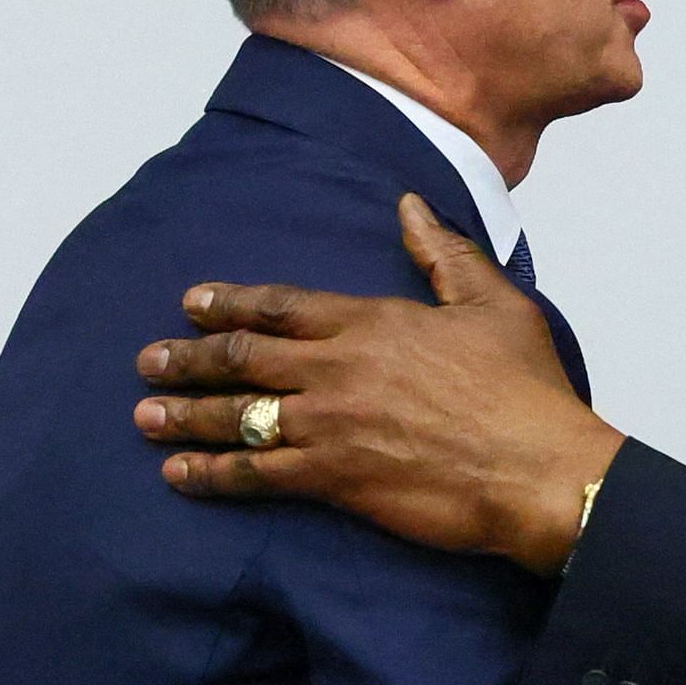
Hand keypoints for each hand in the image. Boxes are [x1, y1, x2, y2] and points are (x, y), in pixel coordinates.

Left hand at [133, 195, 623, 571]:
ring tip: (145, 417)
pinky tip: (180, 477)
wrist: (540, 472)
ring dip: (185, 415)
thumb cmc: (526, 392)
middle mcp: (339, 368)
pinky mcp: (336, 479)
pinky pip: (257, 474)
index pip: (282, 306)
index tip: (192, 303)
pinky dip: (213, 476)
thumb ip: (444, 254)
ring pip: (237, 415)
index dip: (231, 304)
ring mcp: (331, 425)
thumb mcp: (494, 304)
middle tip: (148, 361)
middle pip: (243, 357)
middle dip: (188, 357)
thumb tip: (410, 205)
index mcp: (372, 322)